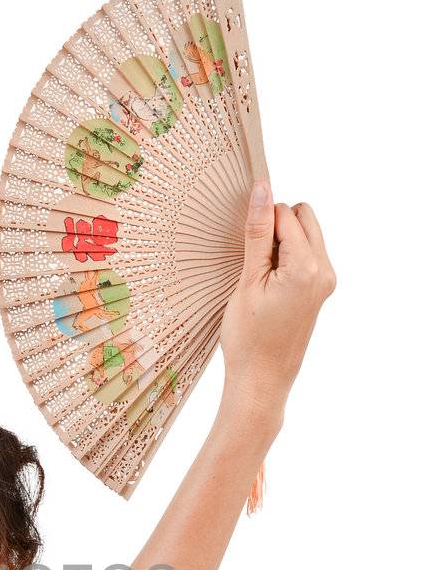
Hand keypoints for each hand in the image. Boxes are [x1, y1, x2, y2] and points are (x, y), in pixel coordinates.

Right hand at [220, 181, 336, 416]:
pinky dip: (287, 257)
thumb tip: (263, 189)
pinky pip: (307, 255)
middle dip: (276, 225)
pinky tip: (268, 283)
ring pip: (306, 234)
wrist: (262, 380)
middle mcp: (324, 270)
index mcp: (307, 267)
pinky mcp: (320, 290)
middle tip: (253, 259)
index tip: (243, 243)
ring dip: (282, 241)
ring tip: (260, 275)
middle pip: (304, 216)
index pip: (286, 215)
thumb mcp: (248, 281)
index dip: (260, 221)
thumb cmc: (249, 338)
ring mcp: (325, 281)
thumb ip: (257, 233)